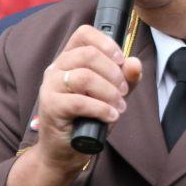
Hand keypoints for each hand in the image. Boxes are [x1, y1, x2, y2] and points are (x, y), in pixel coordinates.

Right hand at [34, 25, 142, 174]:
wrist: (66, 151)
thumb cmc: (88, 119)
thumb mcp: (111, 95)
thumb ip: (125, 79)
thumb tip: (135, 63)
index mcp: (69, 59)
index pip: (84, 34)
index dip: (107, 43)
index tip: (121, 60)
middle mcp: (56, 68)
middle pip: (88, 54)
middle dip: (114, 73)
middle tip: (123, 91)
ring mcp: (50, 87)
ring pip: (85, 77)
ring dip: (109, 93)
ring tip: (118, 107)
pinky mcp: (51, 106)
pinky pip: (80, 101)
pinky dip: (101, 108)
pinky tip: (110, 116)